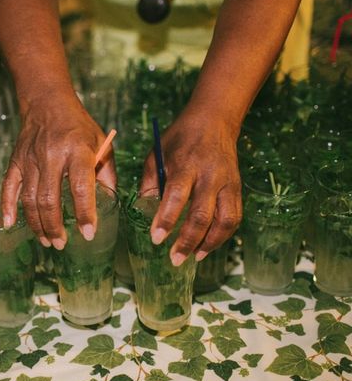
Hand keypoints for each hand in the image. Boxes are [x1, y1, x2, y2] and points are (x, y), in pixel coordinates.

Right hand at [1, 90, 115, 248]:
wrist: (48, 102)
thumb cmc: (79, 126)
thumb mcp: (101, 144)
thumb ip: (105, 174)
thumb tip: (108, 204)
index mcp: (78, 150)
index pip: (81, 186)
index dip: (84, 213)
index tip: (88, 233)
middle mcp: (52, 155)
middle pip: (50, 198)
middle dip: (55, 227)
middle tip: (61, 244)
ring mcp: (30, 159)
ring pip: (30, 198)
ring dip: (37, 224)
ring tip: (46, 241)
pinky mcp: (16, 161)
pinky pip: (8, 187)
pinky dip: (8, 207)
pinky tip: (10, 225)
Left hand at [139, 110, 241, 265]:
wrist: (214, 120)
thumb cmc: (179, 139)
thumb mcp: (156, 154)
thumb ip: (150, 183)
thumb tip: (142, 212)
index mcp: (185, 164)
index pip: (176, 195)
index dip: (167, 219)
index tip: (157, 239)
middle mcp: (210, 175)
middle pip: (202, 214)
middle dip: (188, 240)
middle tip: (174, 259)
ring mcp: (227, 183)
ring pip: (225, 219)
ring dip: (210, 243)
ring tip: (194, 257)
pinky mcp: (237, 188)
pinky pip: (234, 217)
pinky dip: (222, 235)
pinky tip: (207, 246)